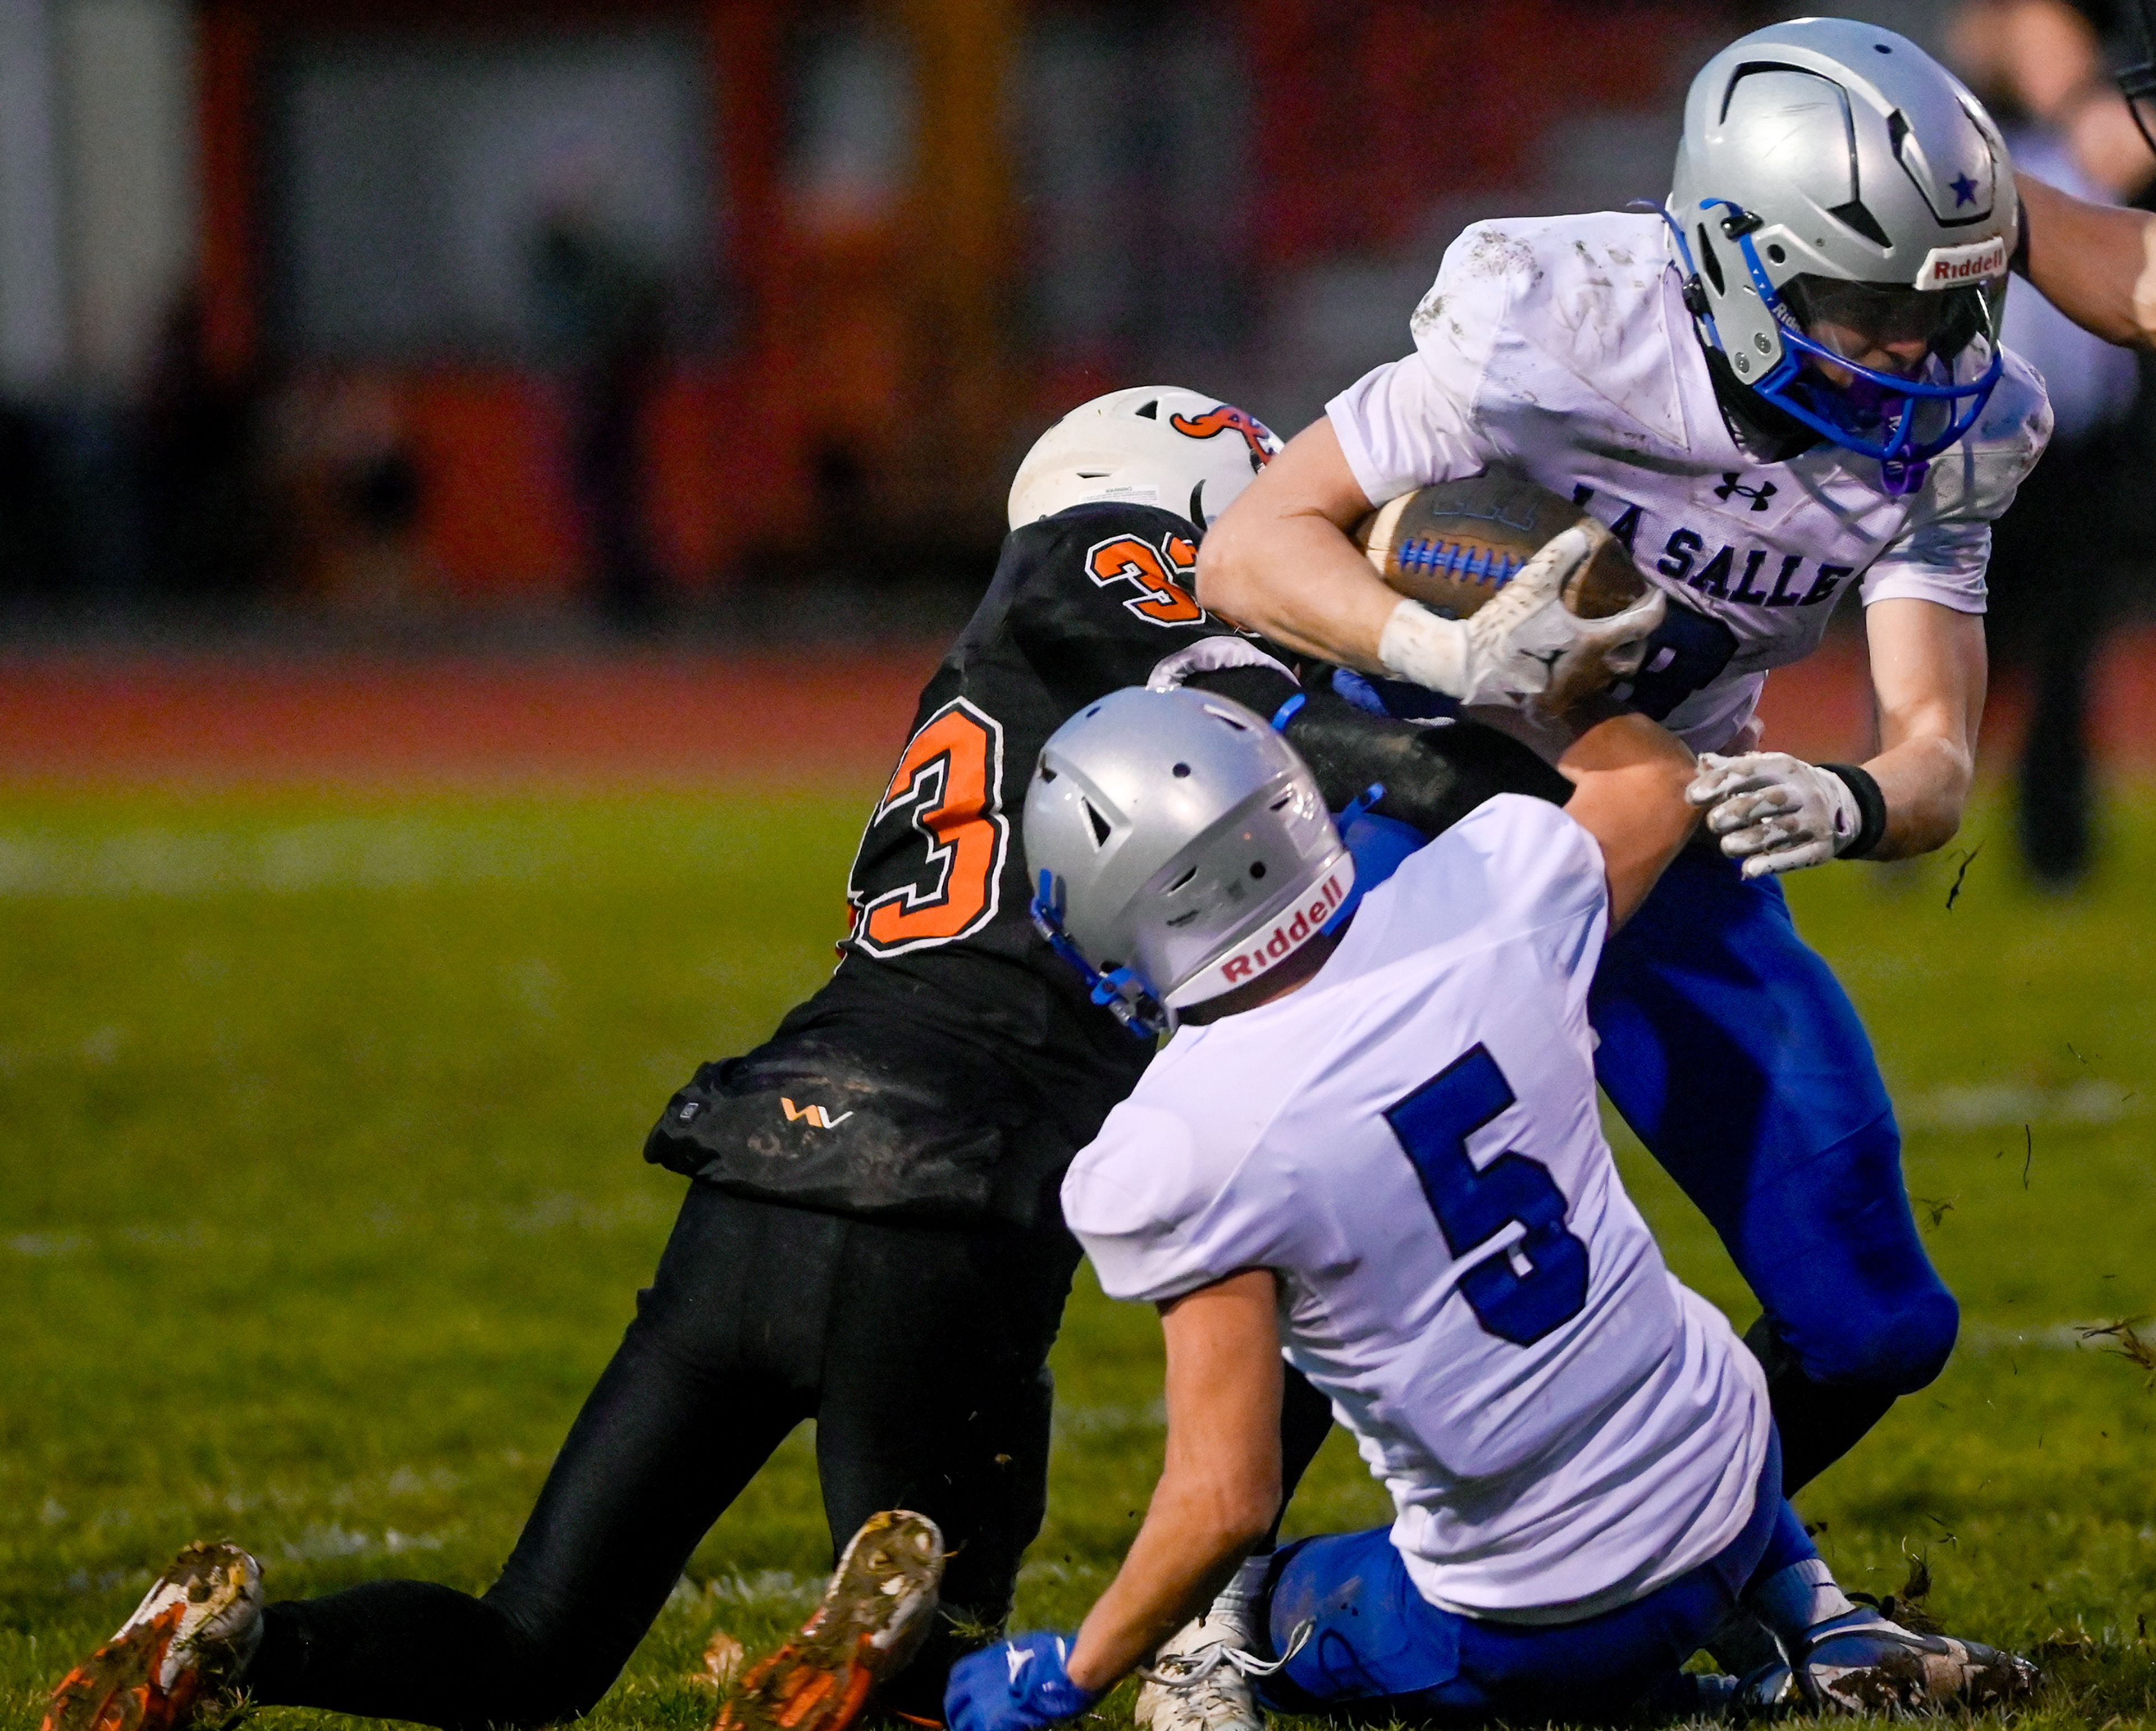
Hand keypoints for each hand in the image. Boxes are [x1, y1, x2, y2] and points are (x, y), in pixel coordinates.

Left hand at [945, 1632, 1101, 1730]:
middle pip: (952, 1703)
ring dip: (967, 1726)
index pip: (957, 1677)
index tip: (964, 1698)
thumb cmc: (1049, 1656)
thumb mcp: (1021, 1651)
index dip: (959, 1690)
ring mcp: (982, 1705)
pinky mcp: (993, 1723)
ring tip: (977, 1728)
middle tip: (965, 1722)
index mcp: (982, 1663)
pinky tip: (997, 1729)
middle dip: (956, 1714)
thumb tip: (1008, 1672)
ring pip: (963, 1723)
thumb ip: (1007, 1665)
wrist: (1061, 1672)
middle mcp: (975, 1683)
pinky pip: (980, 1730)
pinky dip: (984, 1729)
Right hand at [1377, 523, 1665, 708]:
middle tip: (1630, 622)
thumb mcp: (1531, 584)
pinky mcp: (1553, 701)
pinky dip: (1586, 671)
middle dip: (1637, 640)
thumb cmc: (1502, 627)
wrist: (1466, 667)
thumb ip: (1560, 556)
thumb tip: (1584, 533)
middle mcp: (1592, 670)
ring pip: (1609, 676)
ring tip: (1602, 638)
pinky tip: (1569, 657)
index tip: (1652, 594)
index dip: (1654, 605)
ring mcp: (1573, 690)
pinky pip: (1583, 686)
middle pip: (1633, 657)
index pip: (1643, 623)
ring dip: (1612, 657)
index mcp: (1593, 641)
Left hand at [1686, 752, 1860, 877]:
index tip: (1693, 796)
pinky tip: (1748, 871)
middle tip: (1712, 822)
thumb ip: (1732, 768)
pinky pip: (1796, 857)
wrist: (1843, 804)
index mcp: (1783, 768)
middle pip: (1768, 800)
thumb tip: (1702, 761)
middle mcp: (1801, 793)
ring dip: (1752, 839)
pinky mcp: (1821, 848)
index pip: (1749, 772)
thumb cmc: (1787, 786)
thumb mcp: (1765, 770)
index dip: (1720, 782)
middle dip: (1737, 811)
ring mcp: (1814, 821)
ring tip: (1727, 846)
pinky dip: (1771, 865)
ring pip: (1782, 830)